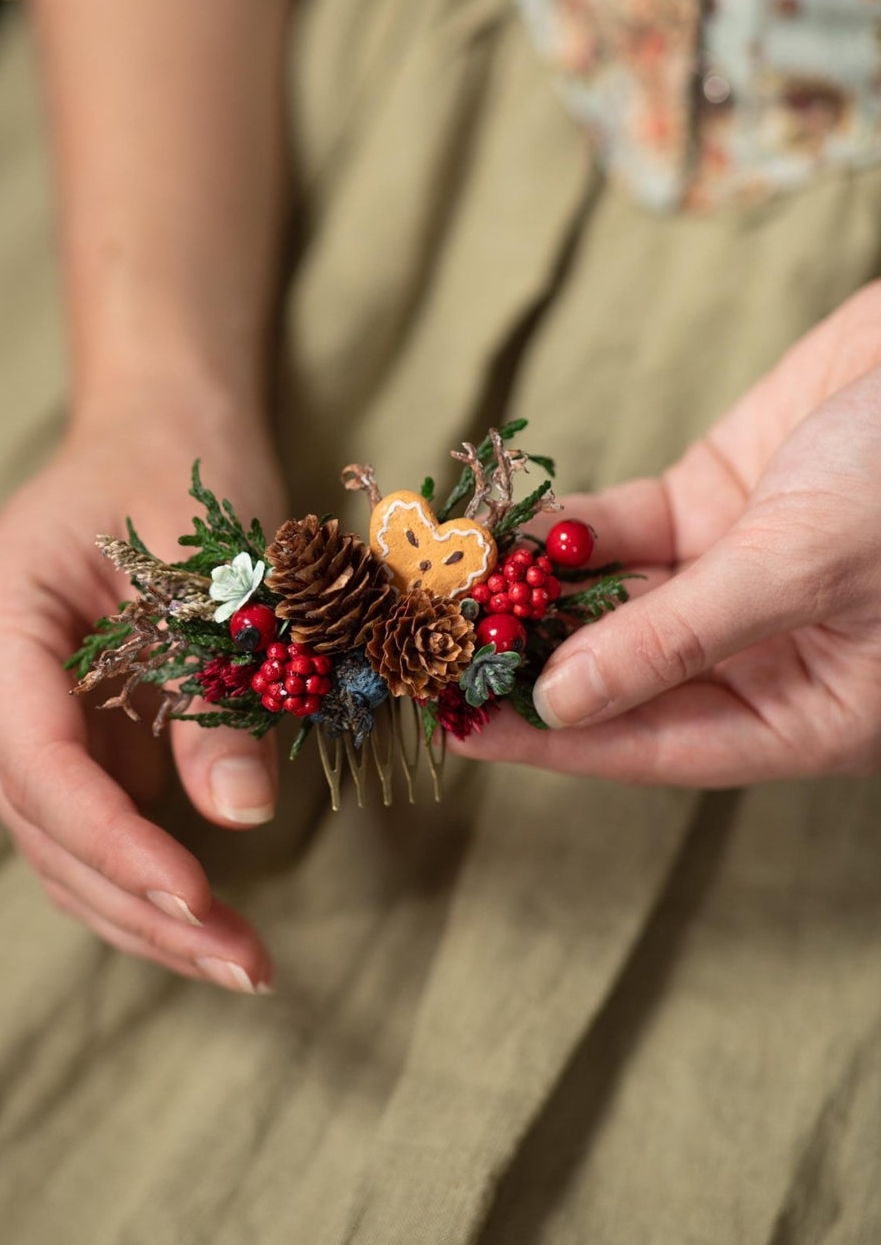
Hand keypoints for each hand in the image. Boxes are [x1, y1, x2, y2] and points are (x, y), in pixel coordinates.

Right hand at [0, 401, 285, 991]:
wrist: (159, 431)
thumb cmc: (184, 472)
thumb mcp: (218, 572)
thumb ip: (218, 694)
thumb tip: (240, 815)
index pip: (38, 758)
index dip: (114, 838)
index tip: (199, 895)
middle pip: (44, 822)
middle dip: (143, 903)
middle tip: (246, 964)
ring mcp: (9, 716)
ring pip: (59, 846)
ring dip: (146, 914)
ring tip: (244, 964)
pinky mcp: (55, 738)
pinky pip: (89, 828)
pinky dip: (147, 879)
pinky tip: (214, 927)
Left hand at [452, 282, 880, 785]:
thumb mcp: (801, 566)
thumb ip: (677, 636)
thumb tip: (560, 702)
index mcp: (813, 710)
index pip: (662, 744)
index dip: (560, 743)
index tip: (463, 731)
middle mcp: (768, 653)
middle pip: (625, 676)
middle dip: (529, 663)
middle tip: (431, 653)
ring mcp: (738, 575)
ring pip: (613, 602)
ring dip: (533, 595)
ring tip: (449, 592)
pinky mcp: (721, 500)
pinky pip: (624, 531)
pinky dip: (568, 531)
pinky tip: (507, 533)